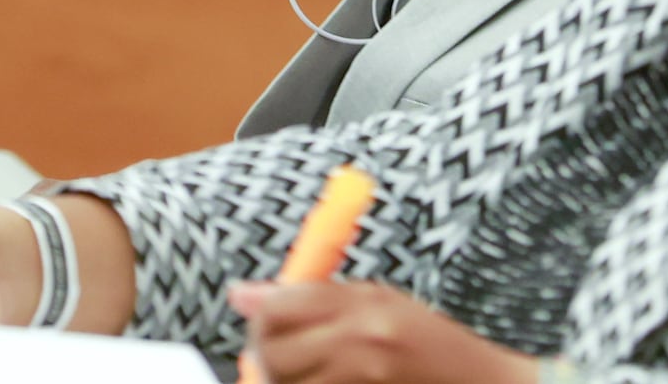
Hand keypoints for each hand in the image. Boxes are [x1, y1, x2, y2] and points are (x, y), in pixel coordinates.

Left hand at [229, 280, 537, 383]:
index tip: (269, 318)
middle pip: (273, 352)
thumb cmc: (427, 342)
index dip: (265, 314)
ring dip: (286, 378)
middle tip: (286, 350)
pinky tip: (326, 380)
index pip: (280, 308)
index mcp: (364, 308)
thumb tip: (240, 294)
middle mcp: (359, 346)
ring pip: (283, 382)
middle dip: (268, 352)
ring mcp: (357, 383)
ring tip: (314, 369)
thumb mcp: (378, 301)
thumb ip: (313, 296)